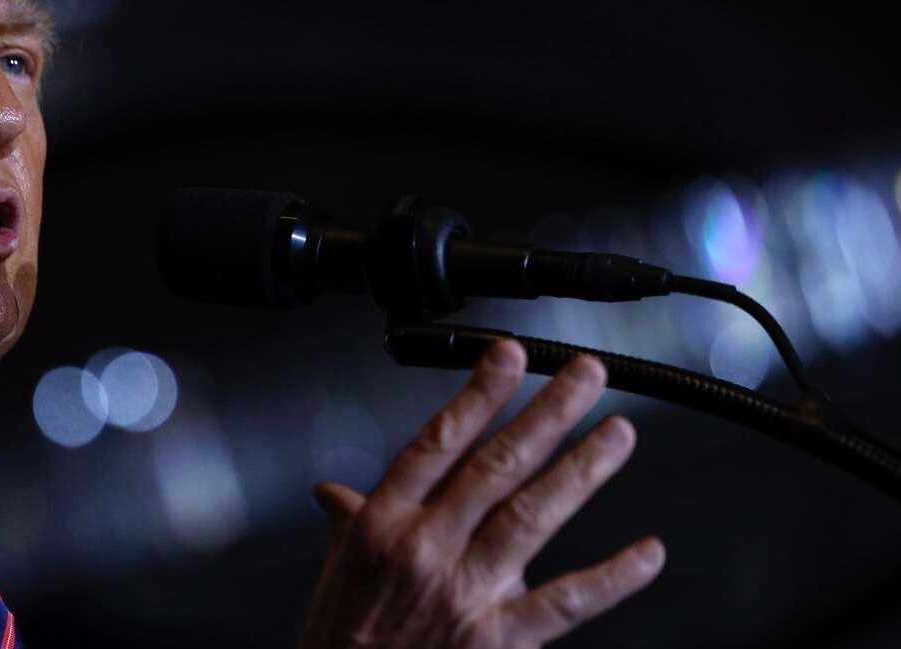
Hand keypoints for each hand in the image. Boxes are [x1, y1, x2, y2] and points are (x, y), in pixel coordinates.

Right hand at [301, 341, 663, 648]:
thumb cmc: (343, 638)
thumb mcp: (337, 570)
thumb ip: (348, 523)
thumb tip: (332, 494)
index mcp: (382, 523)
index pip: (437, 442)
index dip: (478, 395)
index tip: (510, 357)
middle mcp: (425, 547)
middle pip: (495, 466)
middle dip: (547, 414)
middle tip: (585, 377)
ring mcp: (466, 591)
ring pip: (532, 515)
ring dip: (581, 470)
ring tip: (617, 435)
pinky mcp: (498, 637)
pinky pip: (566, 602)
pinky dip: (612, 578)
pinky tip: (647, 553)